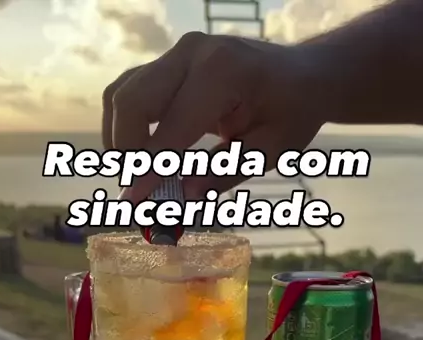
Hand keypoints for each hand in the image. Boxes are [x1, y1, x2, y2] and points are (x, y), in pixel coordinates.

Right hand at [102, 32, 324, 201]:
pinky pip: (129, 89)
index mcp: (223, 73)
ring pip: (122, 94)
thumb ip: (224, 173)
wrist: (302, 76)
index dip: (149, 169)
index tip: (133, 203)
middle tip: (138, 190)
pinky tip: (139, 153)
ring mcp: (177, 53)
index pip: (171, 127)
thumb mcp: (270, 151)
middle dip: (127, 151)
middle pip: (132, 102)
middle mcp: (193, 54)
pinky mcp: (169, 62)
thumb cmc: (292, 114)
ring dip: (120, 138)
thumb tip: (184, 197)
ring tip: (136, 173)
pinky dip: (125, 124)